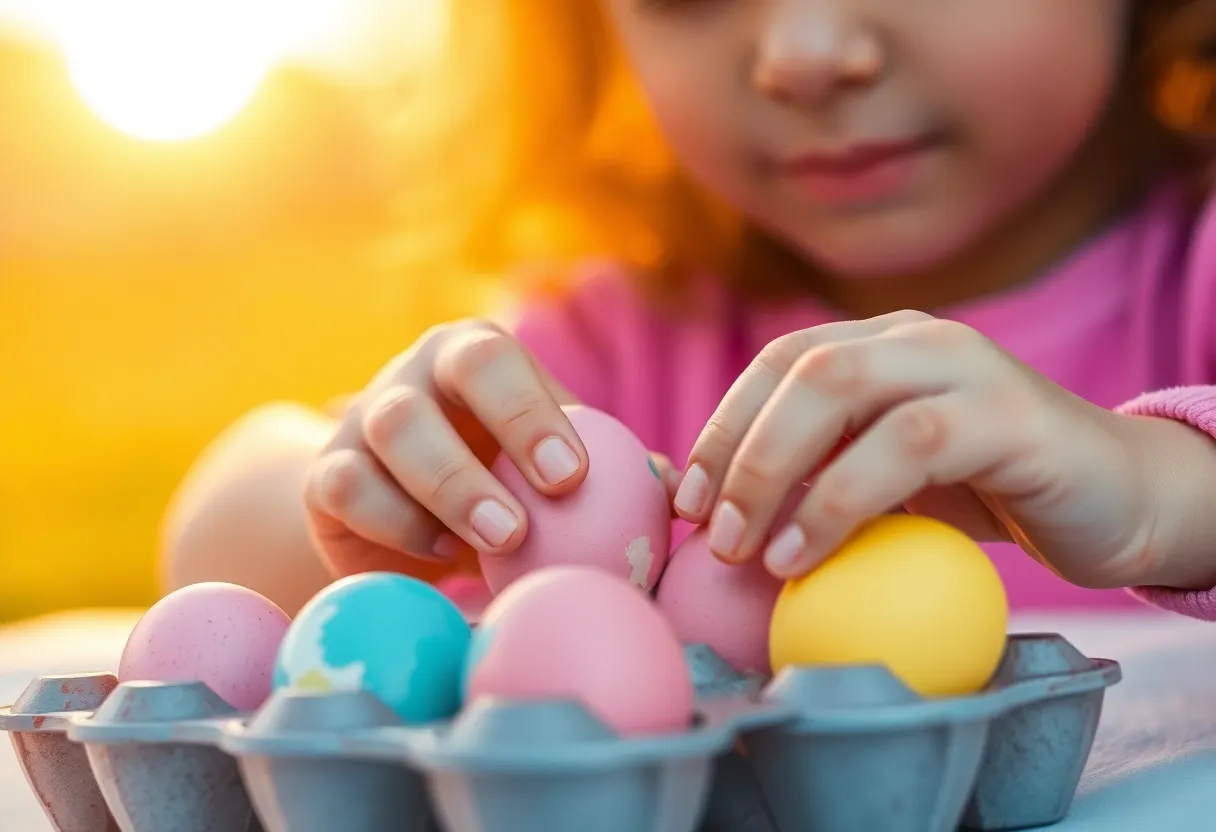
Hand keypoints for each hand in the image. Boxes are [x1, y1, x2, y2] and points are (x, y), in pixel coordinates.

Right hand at [303, 319, 590, 577]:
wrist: (404, 502)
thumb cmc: (502, 474)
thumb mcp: (549, 462)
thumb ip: (612, 469)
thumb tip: (680, 493)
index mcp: (474, 355)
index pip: (495, 359)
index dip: (529, 411)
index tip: (571, 476)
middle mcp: (414, 375)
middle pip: (430, 389)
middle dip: (478, 454)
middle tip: (524, 523)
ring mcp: (363, 420)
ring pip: (390, 434)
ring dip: (445, 492)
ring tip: (498, 543)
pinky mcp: (327, 476)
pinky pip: (346, 490)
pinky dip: (393, 525)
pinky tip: (440, 556)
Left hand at [673, 310, 1164, 588]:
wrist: (1121, 502)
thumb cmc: (990, 496)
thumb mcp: (889, 480)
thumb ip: (821, 474)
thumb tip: (720, 512)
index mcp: (881, 343)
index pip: (778, 361)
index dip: (722, 425)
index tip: (685, 500)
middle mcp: (918, 338)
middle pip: (800, 367)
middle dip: (738, 449)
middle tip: (709, 531)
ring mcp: (967, 366)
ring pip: (842, 387)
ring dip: (775, 472)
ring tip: (745, 550)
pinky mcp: (1011, 415)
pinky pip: (907, 443)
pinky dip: (840, 499)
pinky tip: (805, 552)